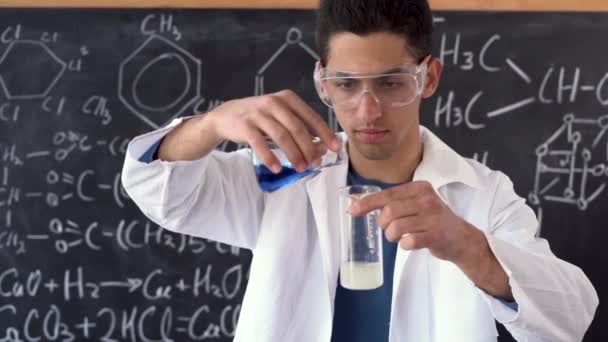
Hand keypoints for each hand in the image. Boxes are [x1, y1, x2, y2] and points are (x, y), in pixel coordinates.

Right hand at [207, 89, 340, 172]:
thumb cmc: (260, 117)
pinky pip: (260, 143)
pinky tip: (277, 167)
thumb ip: (300, 129)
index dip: (325, 133)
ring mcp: (259, 113)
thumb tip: (322, 148)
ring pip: (282, 136)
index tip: (335, 148)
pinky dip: (270, 157)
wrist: (227, 115)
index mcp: (288, 99)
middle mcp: (274, 103)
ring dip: (293, 154)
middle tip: (315, 164)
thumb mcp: (281, 117)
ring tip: (300, 168)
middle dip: (309, 148)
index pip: (311, 117)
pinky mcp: (245, 125)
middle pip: (298, 128)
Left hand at [348, 181, 483, 263]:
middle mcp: (427, 199)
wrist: (462, 238)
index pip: (387, 194)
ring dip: (392, 236)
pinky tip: (410, 243)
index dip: (367, 203)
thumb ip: (392, 202)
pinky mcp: (437, 235)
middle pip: (389, 211)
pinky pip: (409, 241)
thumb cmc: (433, 220)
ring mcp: (433, 217)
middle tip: (389, 229)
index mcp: (420, 188)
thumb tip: (355, 204)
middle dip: (383, 224)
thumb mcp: (416, 204)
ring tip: (399, 237)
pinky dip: (404, 245)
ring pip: (396, 227)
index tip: (352, 211)